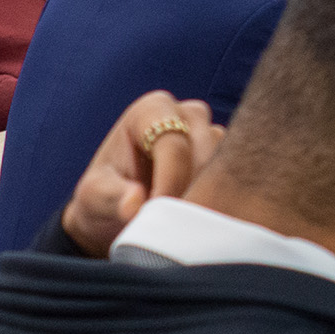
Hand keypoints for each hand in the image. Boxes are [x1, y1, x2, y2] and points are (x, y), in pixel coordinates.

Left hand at [59, 92, 224, 257]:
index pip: (174, 145)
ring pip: (228, 165)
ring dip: (211, 196)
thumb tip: (133, 204)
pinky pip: (239, 178)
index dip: (170, 184)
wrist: (118, 212)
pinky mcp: (230, 157)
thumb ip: (112, 197)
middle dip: (192, 190)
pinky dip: (223, 200)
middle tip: (175, 223)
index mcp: (152, 110)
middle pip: (207, 152)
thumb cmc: (104, 197)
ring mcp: (213, 133)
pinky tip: (202, 219)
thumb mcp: (95, 197)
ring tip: (185, 222)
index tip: (159, 215)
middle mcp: (188, 114)